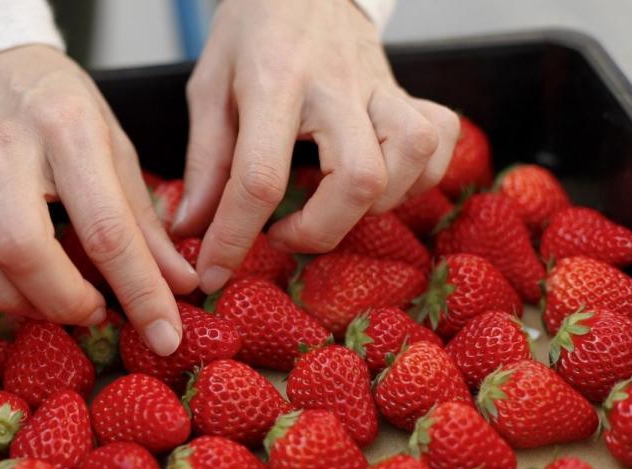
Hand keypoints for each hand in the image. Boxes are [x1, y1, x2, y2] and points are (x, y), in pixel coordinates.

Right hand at [0, 45, 197, 354]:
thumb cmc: (62, 109)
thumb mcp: (116, 148)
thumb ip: (145, 221)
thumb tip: (178, 285)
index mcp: (70, 130)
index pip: (106, 227)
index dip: (139, 291)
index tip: (164, 334)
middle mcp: (6, 147)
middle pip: (22, 247)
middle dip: (63, 301)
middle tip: (93, 312)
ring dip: (12, 300)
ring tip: (47, 305)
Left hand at [171, 0, 459, 292]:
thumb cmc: (251, 33)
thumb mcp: (208, 88)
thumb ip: (204, 162)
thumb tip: (191, 229)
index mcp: (273, 82)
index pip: (260, 177)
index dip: (235, 237)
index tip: (214, 272)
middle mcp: (335, 86)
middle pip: (358, 178)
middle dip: (320, 230)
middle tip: (281, 234)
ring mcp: (380, 86)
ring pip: (411, 158)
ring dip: (375, 205)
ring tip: (331, 208)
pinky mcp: (406, 91)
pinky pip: (440, 139)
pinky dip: (419, 176)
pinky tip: (380, 184)